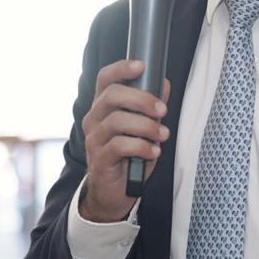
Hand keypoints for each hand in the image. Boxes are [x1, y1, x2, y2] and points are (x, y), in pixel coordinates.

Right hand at [80, 59, 170, 222]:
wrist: (113, 193)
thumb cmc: (129, 156)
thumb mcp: (144, 128)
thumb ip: (151, 107)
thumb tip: (164, 84)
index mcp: (104, 107)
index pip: (105, 79)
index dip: (121, 68)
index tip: (142, 66)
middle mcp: (94, 119)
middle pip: (112, 95)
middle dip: (142, 99)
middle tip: (163, 110)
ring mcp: (94, 139)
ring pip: (117, 121)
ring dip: (147, 126)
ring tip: (163, 136)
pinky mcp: (99, 159)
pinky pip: (120, 146)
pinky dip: (142, 147)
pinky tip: (153, 152)